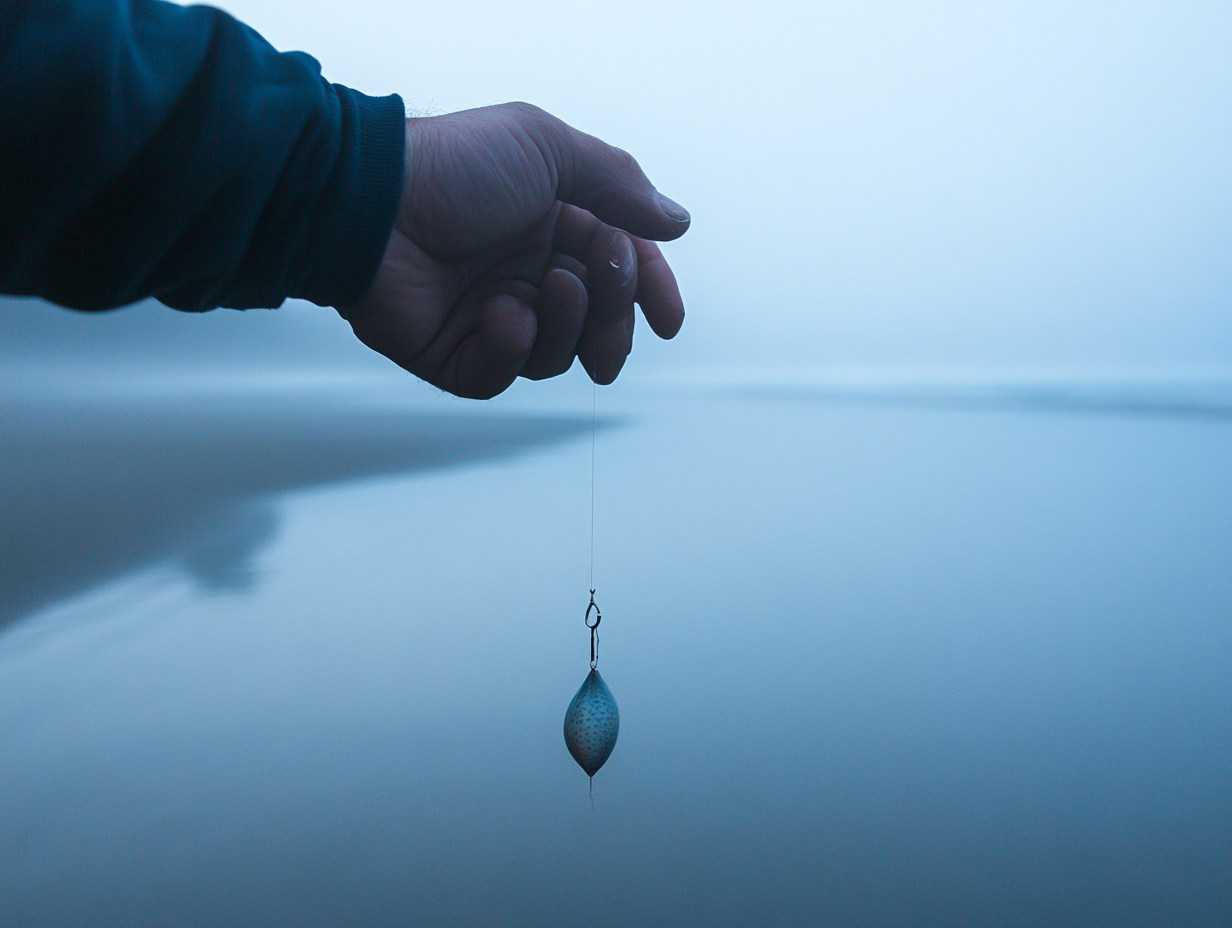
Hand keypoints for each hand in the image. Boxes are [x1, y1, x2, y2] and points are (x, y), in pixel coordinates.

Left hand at [340, 103, 690, 398]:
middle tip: (602, 297)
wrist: (371, 203)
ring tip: (544, 288)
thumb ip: (619, 184)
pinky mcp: (454, 354)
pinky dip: (513, 350)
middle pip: (598, 323)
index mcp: (552, 224)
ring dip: (567, 325)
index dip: (651, 294)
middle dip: (614, 320)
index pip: (621, 269)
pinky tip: (500, 315)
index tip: (669, 320)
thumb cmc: (453, 167)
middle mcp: (525, 272)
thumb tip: (678, 222)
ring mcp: (490, 315)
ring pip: (558, 355)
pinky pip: (503, 377)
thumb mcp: (548, 149)